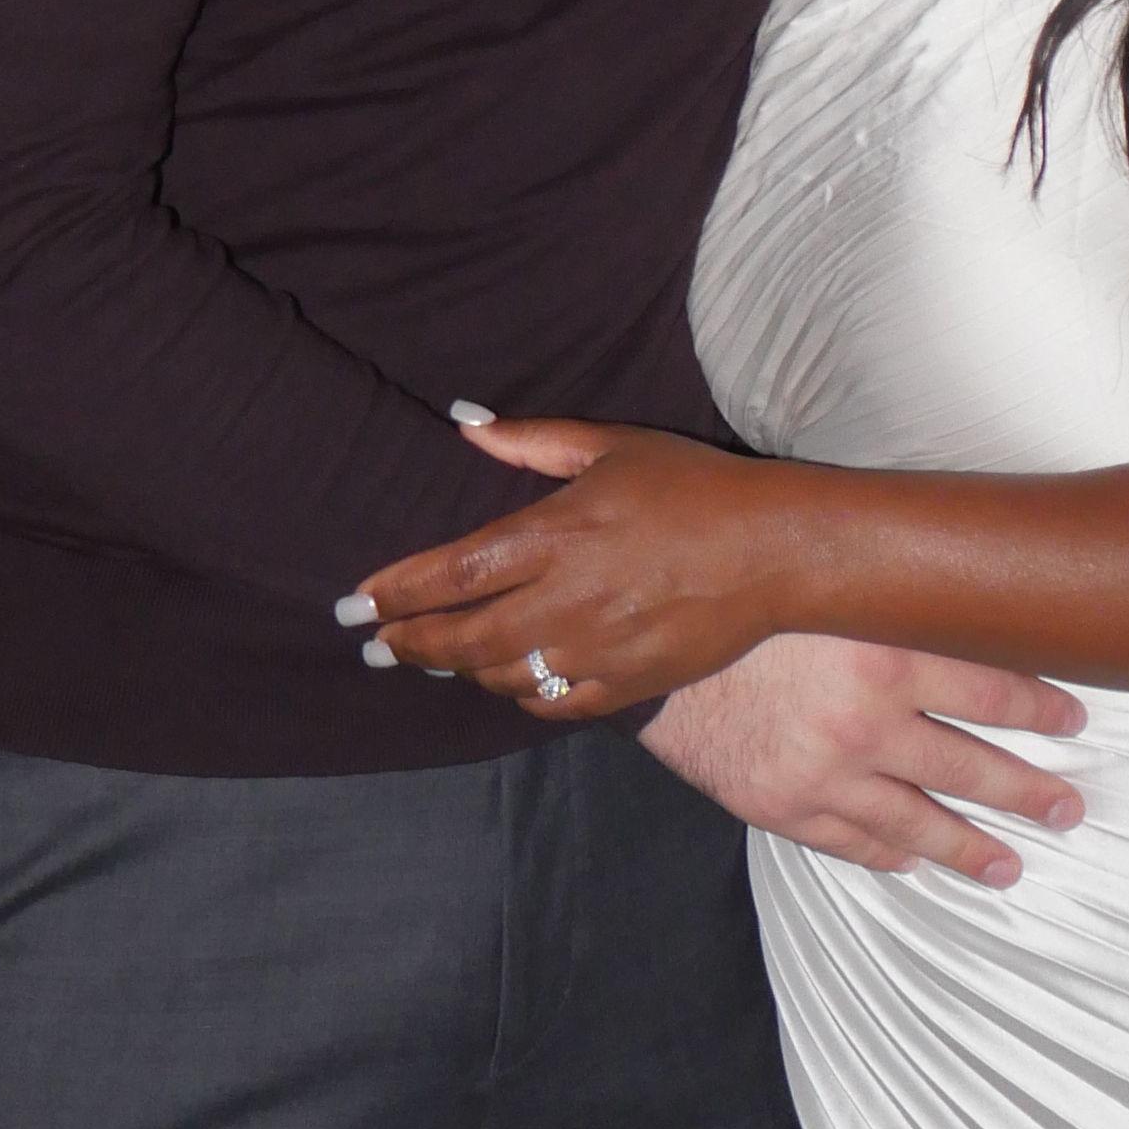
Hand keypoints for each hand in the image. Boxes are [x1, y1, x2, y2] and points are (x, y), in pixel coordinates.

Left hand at [352, 419, 803, 714]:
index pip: (452, 573)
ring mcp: (593, 650)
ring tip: (430, 657)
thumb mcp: (611, 444)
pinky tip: (504, 682)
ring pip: (500, 675)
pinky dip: (518, 693)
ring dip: (457, 668)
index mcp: (554, 535)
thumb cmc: (692, 485)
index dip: (396, 592)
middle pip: (462, 636)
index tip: (355, 603)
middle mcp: (563, 601)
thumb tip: (466, 425)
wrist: (773, 552)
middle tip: (371, 645)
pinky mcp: (624, 685)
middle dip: (408, 642)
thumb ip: (532, 441)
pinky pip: (551, 703)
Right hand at [641, 632, 1091, 889]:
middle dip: (1029, 792)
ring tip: (1011, 863)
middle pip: (972, 766)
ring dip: (974, 846)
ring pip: (921, 823)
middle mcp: (867, 721)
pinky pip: (855, 845)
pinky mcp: (787, 808)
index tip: (1074, 721)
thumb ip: (890, 597)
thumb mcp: (824, 579)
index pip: (992, 688)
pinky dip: (890, 857)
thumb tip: (960, 594)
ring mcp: (828, 775)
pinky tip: (914, 865)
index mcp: (885, 650)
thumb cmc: (743, 598)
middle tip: (1069, 809)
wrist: (647, 645)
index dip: (1042, 707)